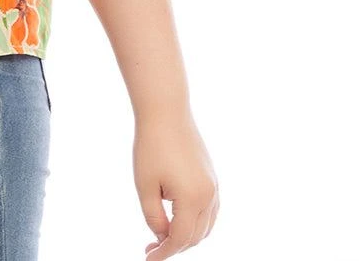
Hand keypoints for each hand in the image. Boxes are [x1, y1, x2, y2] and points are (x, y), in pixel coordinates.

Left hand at [133, 109, 217, 256]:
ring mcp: (214, 186)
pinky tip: (178, 220)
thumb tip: (162, 235)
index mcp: (192, 199)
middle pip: (195, 236)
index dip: (164, 253)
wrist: (166, 112)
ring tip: (163, 235)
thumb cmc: (151, 146)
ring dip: (187, 236)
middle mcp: (209, 196)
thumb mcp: (145, 185)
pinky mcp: (212, 178)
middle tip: (151, 246)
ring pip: (205, 226)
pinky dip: (196, 222)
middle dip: (174, 246)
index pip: (180, 239)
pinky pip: (210, 211)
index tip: (148, 258)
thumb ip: (153, 216)